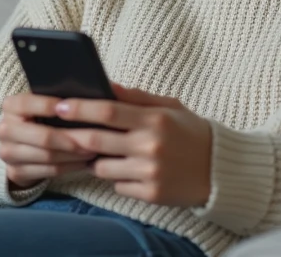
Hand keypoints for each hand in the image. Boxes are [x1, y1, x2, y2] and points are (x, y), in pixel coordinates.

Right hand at [0, 93, 98, 188]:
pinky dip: (69, 167)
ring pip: (47, 156)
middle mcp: (4, 129)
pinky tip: (83, 162)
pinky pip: (48, 171)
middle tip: (93, 138)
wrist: (20, 144)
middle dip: (71, 138)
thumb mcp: (42, 105)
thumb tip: (85, 97)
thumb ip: (57, 101)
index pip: (27, 103)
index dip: (48, 105)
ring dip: (73, 155)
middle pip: (42, 136)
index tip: (73, 106)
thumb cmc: (40, 118)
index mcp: (10, 106)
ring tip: (92, 150)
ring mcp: (7, 153)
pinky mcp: (15, 172)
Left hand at [56, 82, 211, 206]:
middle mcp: (151, 146)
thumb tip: (104, 84)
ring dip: (96, 160)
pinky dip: (117, 178)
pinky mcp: (151, 195)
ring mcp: (150, 173)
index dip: (80, 108)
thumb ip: (135, 97)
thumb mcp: (169, 107)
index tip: (60, 106)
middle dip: (74, 136)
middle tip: (60, 131)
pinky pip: (117, 185)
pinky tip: (131, 171)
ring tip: (106, 153)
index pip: (108, 111)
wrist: (220, 170)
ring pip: (101, 167)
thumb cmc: (191, 133)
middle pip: (96, 140)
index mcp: (155, 120)